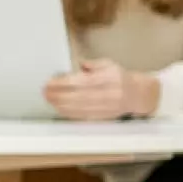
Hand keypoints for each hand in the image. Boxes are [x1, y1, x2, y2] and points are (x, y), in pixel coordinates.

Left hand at [44, 59, 159, 120]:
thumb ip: (94, 64)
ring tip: (48, 98)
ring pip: (78, 107)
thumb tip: (80, 64)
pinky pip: (81, 115)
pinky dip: (68, 112)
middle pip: (77, 95)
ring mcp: (104, 107)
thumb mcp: (110, 65)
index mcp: (109, 79)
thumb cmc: (120, 78)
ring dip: (60, 104)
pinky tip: (58, 108)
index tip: (51, 81)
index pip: (82, 81)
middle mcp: (107, 94)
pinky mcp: (101, 117)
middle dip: (58, 94)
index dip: (64, 83)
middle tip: (45, 91)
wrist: (137, 95)